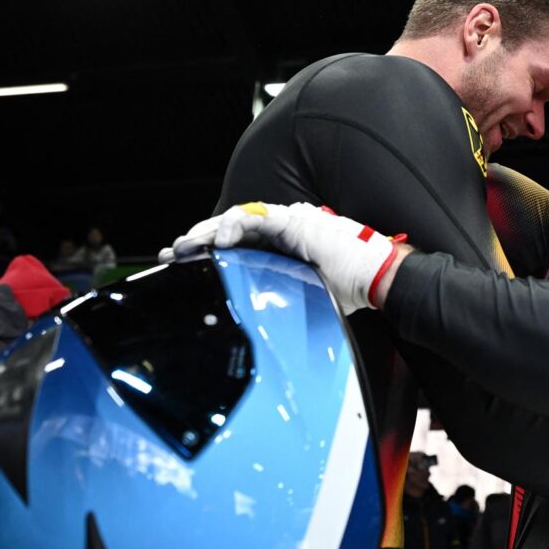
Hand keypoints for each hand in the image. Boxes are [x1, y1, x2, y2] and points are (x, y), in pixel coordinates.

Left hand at [161, 202, 398, 313]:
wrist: (375, 278)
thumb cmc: (349, 290)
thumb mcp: (302, 298)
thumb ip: (277, 301)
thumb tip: (254, 331)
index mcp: (281, 248)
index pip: (235, 245)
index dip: (207, 254)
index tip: (183, 268)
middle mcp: (281, 231)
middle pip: (228, 231)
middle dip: (196, 242)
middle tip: (172, 256)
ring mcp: (286, 223)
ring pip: (234, 219)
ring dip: (206, 233)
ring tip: (186, 248)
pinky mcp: (292, 222)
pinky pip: (255, 217)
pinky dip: (233, 226)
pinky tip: (217, 243)